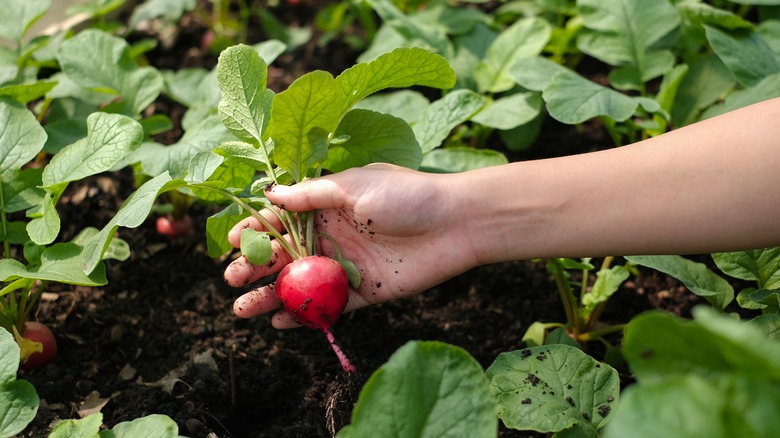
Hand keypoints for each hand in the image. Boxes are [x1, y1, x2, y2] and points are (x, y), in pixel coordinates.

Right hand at [224, 164, 479, 328]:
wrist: (457, 222)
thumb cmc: (407, 195)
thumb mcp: (354, 186)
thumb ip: (311, 195)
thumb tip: (269, 194)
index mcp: (328, 206)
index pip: (282, 219)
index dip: (255, 230)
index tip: (230, 242)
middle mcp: (334, 236)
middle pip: (286, 255)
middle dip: (255, 267)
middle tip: (232, 280)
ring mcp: (348, 265)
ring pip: (301, 284)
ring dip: (272, 297)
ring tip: (243, 310)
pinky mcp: (366, 292)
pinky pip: (330, 307)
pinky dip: (306, 315)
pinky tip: (282, 322)